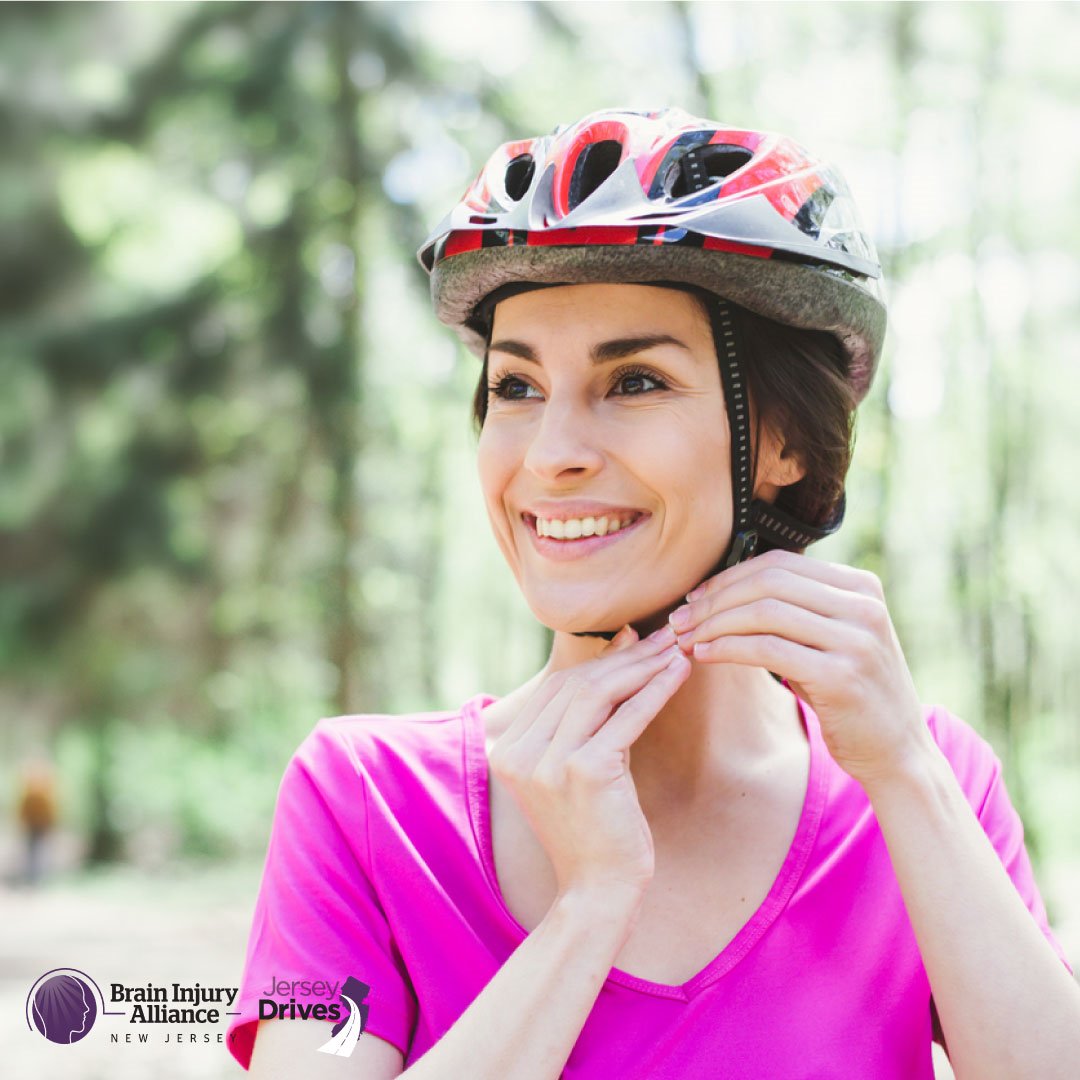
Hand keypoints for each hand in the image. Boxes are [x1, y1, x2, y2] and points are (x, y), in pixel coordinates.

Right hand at [488, 623, 690, 899]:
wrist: (598, 891)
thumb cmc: (594, 828)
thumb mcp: (578, 765)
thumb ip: (590, 713)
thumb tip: (623, 642)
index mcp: (509, 751)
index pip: (558, 687)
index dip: (602, 659)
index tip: (638, 638)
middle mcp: (520, 753)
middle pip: (577, 685)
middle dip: (626, 656)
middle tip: (665, 635)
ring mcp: (548, 762)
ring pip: (598, 693)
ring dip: (641, 666)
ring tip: (674, 649)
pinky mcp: (584, 771)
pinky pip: (625, 718)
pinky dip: (654, 691)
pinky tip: (677, 673)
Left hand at [666, 549, 935, 788]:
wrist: (898, 753)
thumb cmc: (849, 695)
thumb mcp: (829, 639)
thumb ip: (794, 610)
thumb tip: (721, 589)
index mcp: (861, 586)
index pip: (778, 563)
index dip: (728, 577)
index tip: (694, 598)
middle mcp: (863, 605)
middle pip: (768, 581)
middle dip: (715, 598)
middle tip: (680, 619)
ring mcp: (857, 639)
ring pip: (765, 611)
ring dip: (715, 623)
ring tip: (686, 639)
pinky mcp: (842, 676)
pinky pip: (768, 648)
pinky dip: (728, 648)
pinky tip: (704, 656)